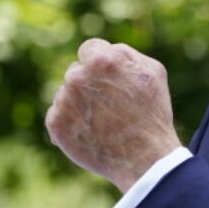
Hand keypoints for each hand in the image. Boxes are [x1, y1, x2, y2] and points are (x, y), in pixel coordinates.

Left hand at [45, 39, 181, 191]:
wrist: (144, 158)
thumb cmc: (152, 114)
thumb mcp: (153, 71)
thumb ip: (125, 53)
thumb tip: (107, 49)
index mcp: (101, 59)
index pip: (89, 49)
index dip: (100, 65)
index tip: (109, 80)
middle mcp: (77, 76)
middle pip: (76, 72)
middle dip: (89, 84)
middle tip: (109, 106)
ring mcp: (64, 100)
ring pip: (66, 94)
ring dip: (79, 104)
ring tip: (102, 123)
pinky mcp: (55, 123)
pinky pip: (57, 115)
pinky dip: (70, 123)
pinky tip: (89, 133)